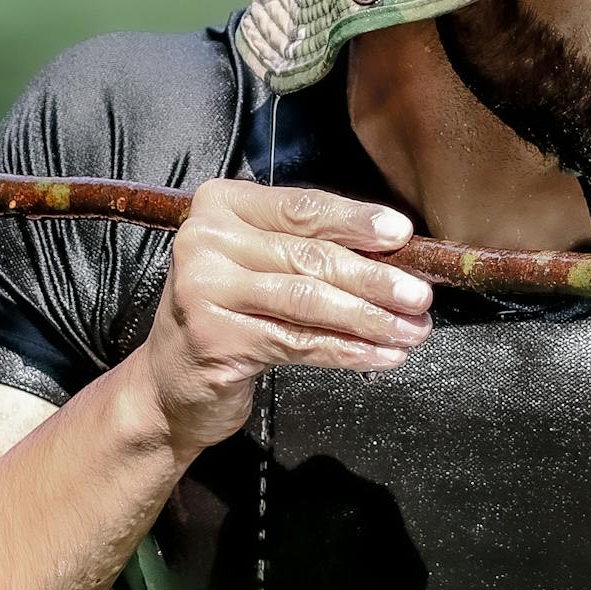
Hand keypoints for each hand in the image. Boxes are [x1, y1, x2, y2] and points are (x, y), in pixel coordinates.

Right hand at [130, 179, 431, 454]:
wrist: (169, 383)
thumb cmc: (232, 313)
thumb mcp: (261, 265)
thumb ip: (311, 249)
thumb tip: (396, 253)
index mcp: (221, 206)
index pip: (302, 209)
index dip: (357, 221)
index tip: (402, 235)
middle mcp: (206, 241)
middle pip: (310, 257)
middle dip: (375, 279)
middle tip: (420, 295)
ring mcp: (205, 290)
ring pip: (309, 302)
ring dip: (371, 319)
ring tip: (412, 330)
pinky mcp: (215, 339)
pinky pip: (299, 343)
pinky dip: (349, 351)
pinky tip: (383, 357)